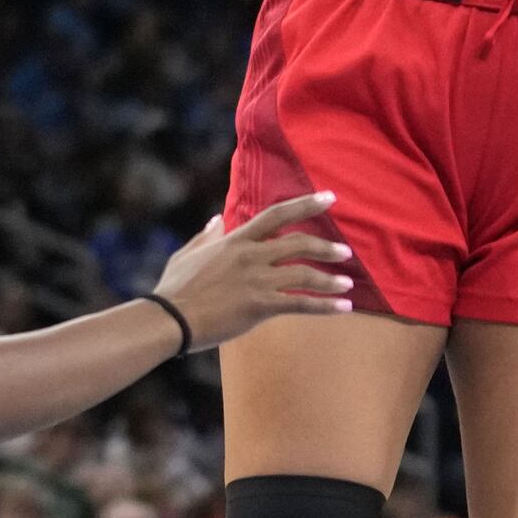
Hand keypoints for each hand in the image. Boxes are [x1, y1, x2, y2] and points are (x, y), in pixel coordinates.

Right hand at [150, 193, 351, 348]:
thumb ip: (207, 236)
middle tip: (346, 251)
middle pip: (299, 243)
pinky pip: (301, 304)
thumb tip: (218, 219)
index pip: (277, 215)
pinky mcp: (260, 306)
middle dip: (326, 247)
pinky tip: (343, 307)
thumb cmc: (174, 288)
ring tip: (348, 282)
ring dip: (330, 278)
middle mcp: (251, 256)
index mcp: (236, 241)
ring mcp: (257, 281)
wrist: (169, 319)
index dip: (305, 204)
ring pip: (305, 274)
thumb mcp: (188, 254)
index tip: (329, 198)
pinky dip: (326, 306)